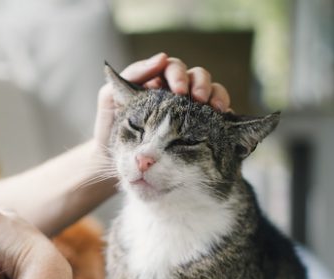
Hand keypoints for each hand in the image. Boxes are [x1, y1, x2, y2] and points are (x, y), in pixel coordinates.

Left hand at [94, 52, 231, 152]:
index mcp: (155, 84)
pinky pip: (217, 116)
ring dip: (216, 95)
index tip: (179, 89)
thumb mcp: (109, 100)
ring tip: (215, 109)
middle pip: (196, 76)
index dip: (178, 73)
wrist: (111, 165)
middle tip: (198, 99)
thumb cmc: (109, 130)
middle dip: (200, 84)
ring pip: (211, 91)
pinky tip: (223, 120)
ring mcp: (188, 111)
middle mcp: (174, 94)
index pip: (172, 67)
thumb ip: (130, 75)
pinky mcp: (198, 129)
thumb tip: (160, 58)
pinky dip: (224, 114)